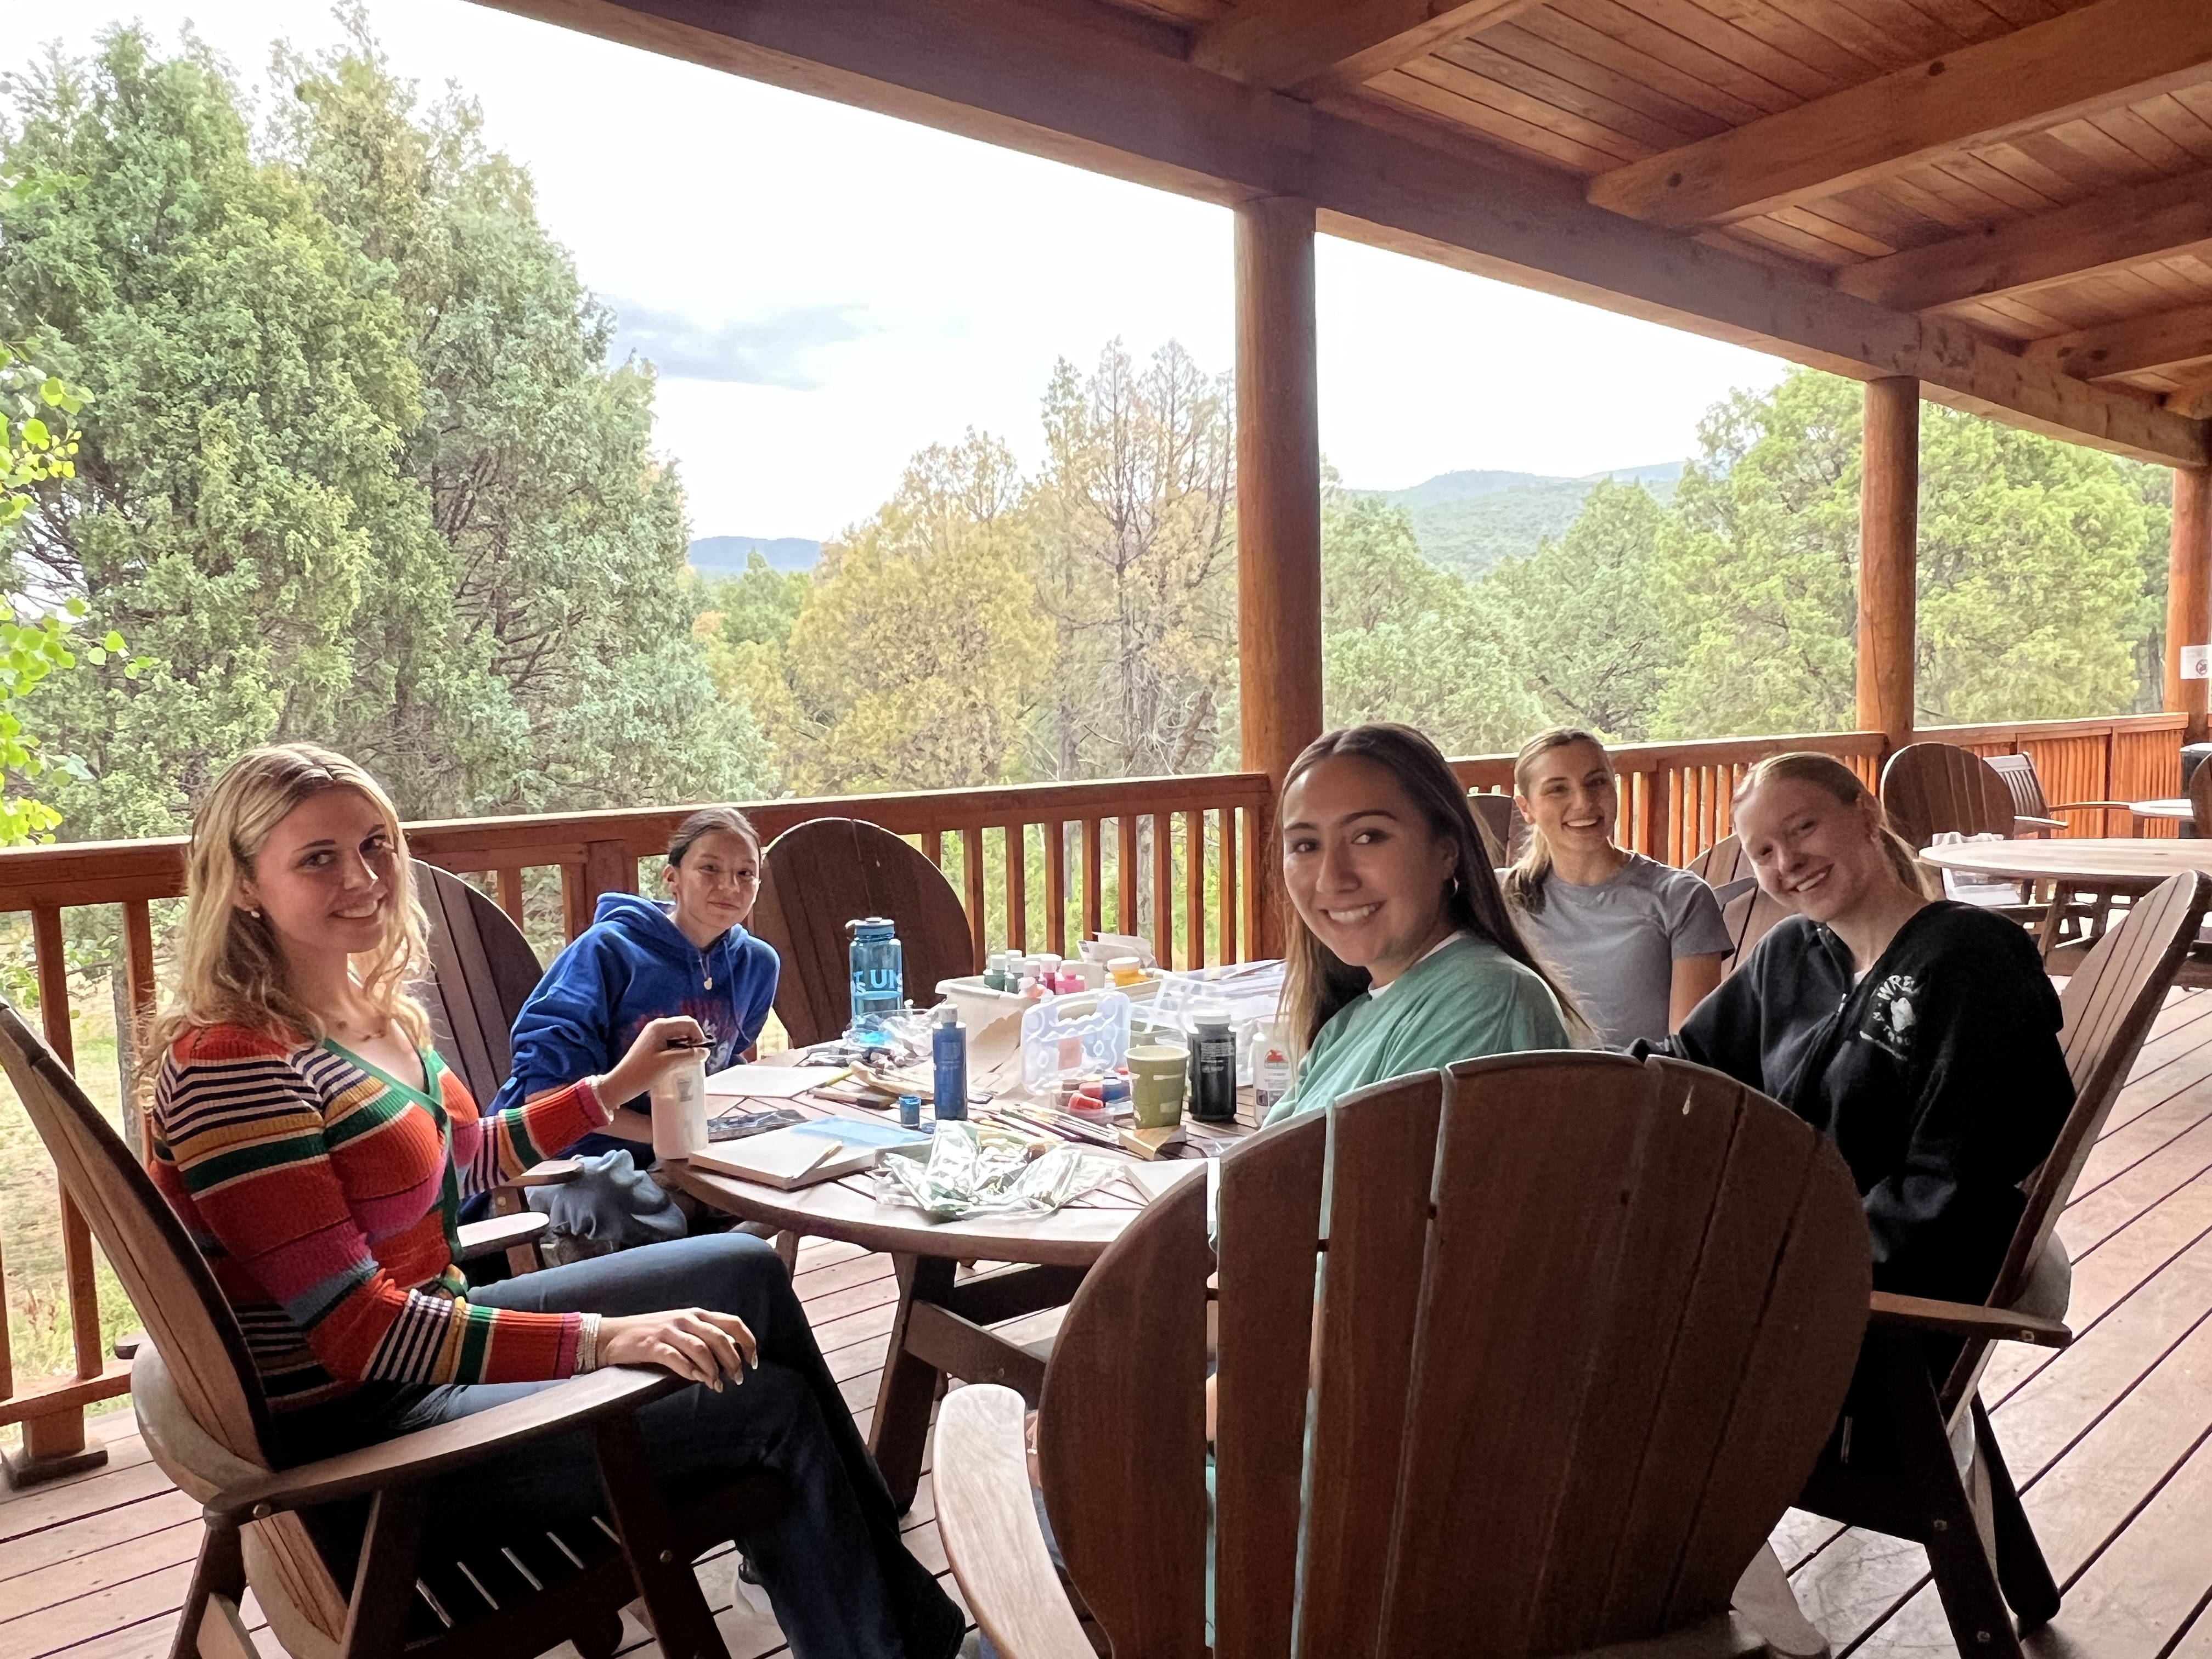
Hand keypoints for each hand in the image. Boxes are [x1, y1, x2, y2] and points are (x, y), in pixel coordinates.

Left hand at [598, 1015, 707, 1106]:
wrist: (621, 1083)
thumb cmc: (642, 1073)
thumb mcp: (667, 1063)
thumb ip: (688, 1055)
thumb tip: (704, 1051)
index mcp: (660, 1027)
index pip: (689, 1023)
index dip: (699, 1036)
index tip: (702, 1052)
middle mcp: (657, 1026)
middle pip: (685, 1025)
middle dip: (694, 1038)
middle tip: (697, 1055)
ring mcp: (654, 1034)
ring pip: (679, 1033)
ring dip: (688, 1044)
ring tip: (690, 1059)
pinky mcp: (653, 1043)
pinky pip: (672, 1040)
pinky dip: (680, 1047)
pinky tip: (680, 1059)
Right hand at [599, 1307, 757, 1389]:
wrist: (612, 1335)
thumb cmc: (651, 1336)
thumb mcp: (681, 1330)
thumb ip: (703, 1338)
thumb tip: (731, 1356)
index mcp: (697, 1314)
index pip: (733, 1323)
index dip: (748, 1342)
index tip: (753, 1362)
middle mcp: (686, 1318)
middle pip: (720, 1337)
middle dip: (733, 1360)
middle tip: (737, 1379)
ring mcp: (669, 1330)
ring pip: (701, 1348)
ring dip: (713, 1369)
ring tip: (717, 1386)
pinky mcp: (652, 1344)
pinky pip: (676, 1357)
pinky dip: (690, 1370)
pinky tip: (697, 1379)